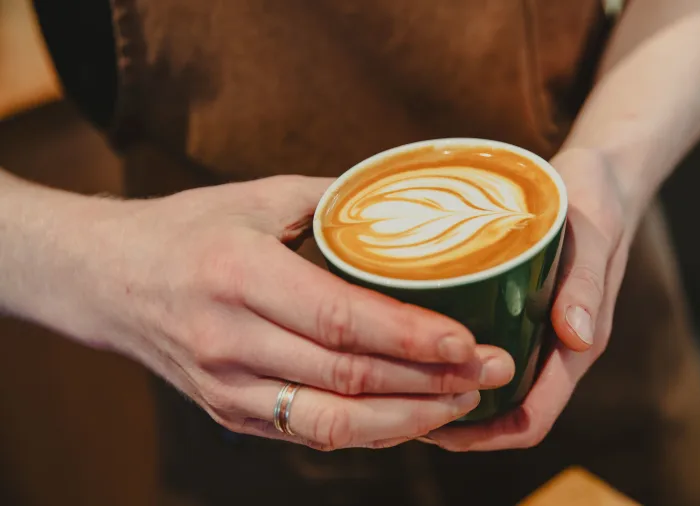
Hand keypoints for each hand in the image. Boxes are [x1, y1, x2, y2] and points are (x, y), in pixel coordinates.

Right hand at [53, 176, 514, 449]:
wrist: (107, 281)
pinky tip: (413, 414)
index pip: (338, 318)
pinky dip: (369, 430)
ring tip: (464, 402)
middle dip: (430, 382)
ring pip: (333, 422)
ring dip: (408, 419)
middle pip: (347, 377)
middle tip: (492, 371)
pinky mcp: (229, 413)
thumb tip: (413, 207)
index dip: (410, 337)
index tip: (468, 340)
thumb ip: (337, 202)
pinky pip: (310, 432)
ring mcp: (226, 386)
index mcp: (238, 273)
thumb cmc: (189, 229)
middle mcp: (228, 338)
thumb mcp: (258, 197)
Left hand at [423, 148, 637, 449]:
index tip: (435, 427)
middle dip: (454, 422)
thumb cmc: (595, 203)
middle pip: (501, 413)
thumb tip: (578, 338)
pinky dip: (450, 358)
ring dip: (447, 393)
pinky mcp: (517, 311)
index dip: (487, 436)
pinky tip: (411, 340)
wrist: (597, 177)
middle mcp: (553, 351)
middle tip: (396, 403)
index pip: (532, 418)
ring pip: (488, 386)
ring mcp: (534, 333)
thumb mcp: (593, 236)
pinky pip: (483, 348)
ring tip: (394, 379)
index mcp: (575, 348)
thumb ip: (585, 284)